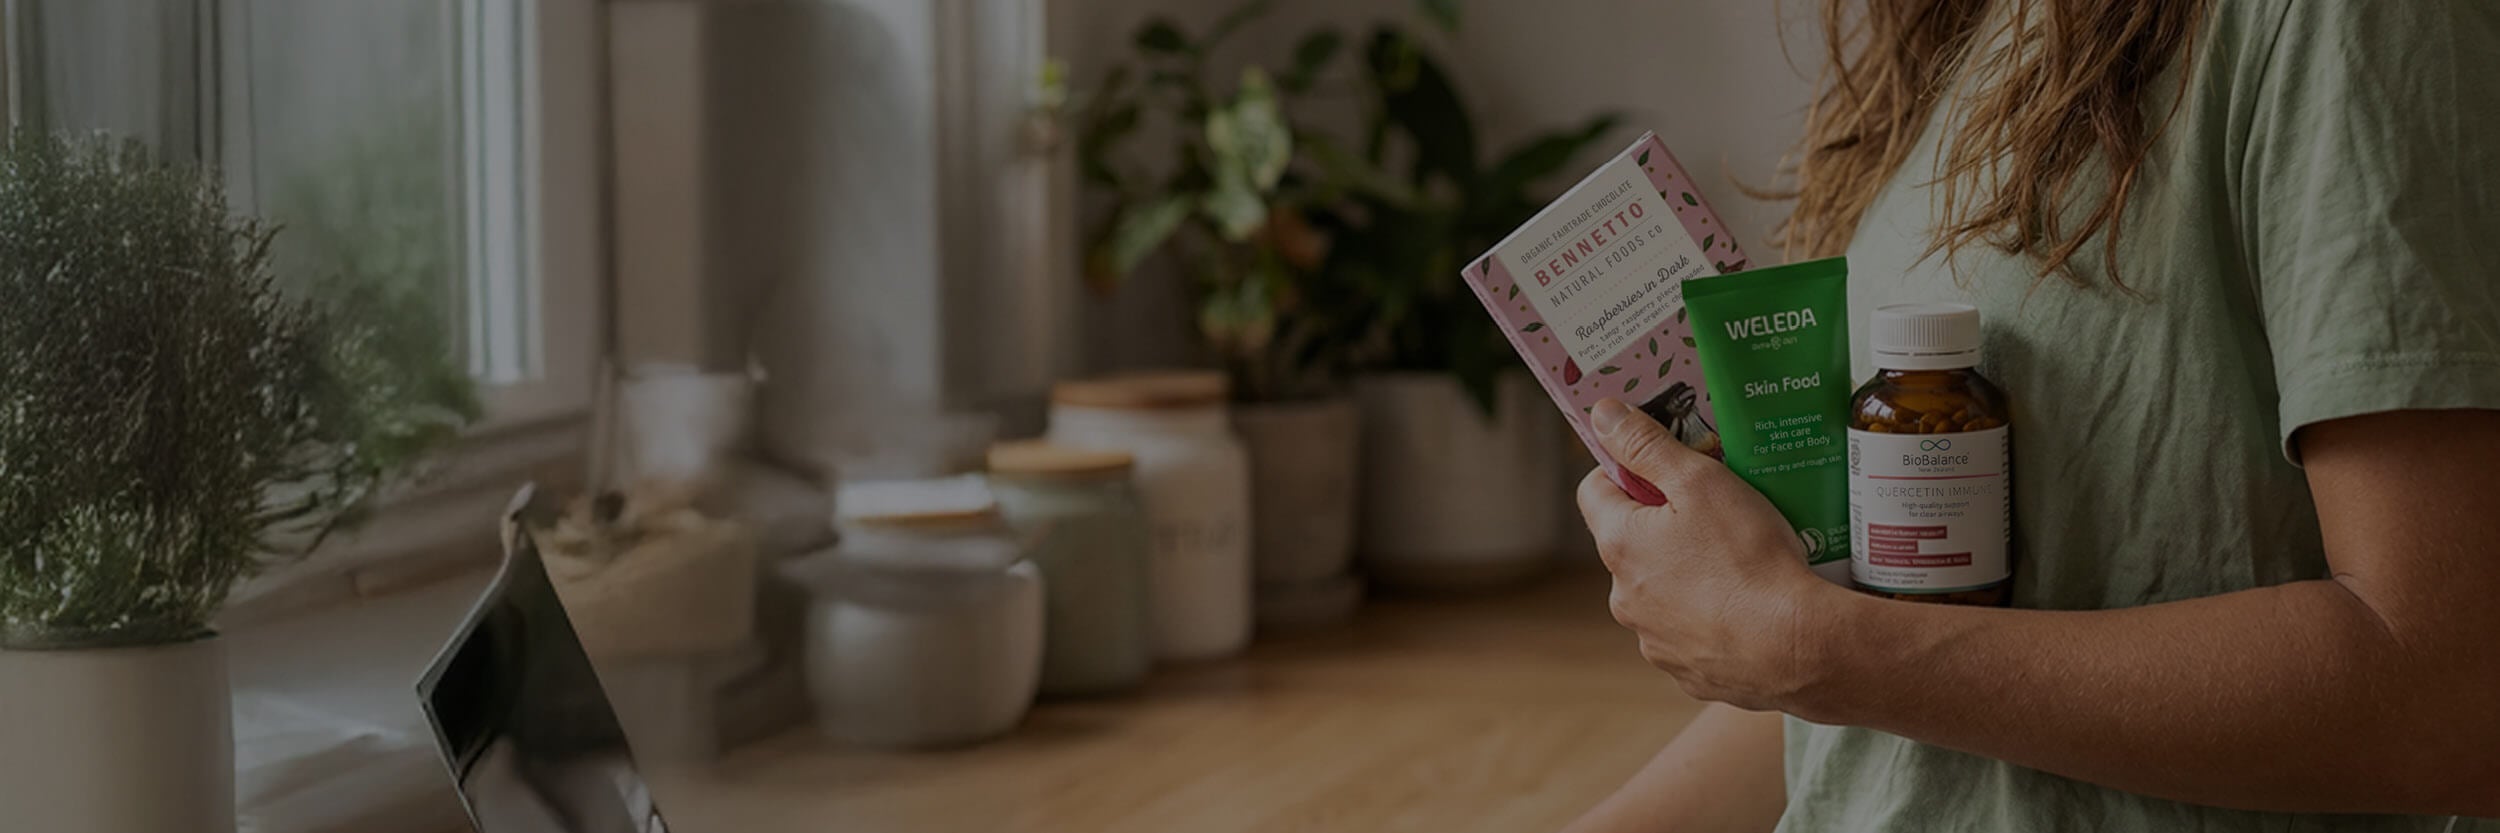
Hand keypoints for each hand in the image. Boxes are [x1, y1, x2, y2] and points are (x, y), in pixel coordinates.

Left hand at [1578, 398, 1844, 710]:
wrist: (1795, 649)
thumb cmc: (1748, 559)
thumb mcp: (1700, 481)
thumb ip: (1646, 444)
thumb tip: (1603, 414)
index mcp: (1619, 544)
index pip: (1595, 490)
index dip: (1626, 469)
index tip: (1663, 465)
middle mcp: (1623, 596)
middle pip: (1632, 542)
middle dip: (1665, 523)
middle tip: (1716, 510)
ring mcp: (1654, 639)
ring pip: (1662, 589)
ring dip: (1688, 572)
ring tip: (1741, 561)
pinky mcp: (1688, 672)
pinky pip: (1692, 632)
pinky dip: (1712, 616)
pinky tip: (1749, 606)